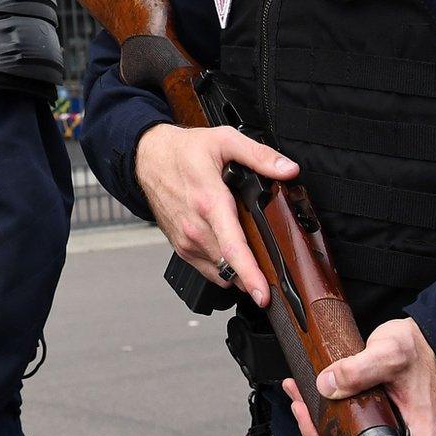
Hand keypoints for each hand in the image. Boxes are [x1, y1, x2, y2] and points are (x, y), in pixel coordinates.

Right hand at [133, 123, 298, 307]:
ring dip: (239, 271)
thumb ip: (259, 155)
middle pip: (231, 266)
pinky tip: (230, 250)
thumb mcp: (224, 141)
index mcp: (209, 203)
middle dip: (255, 272)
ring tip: (252, 256)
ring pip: (221, 272)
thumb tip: (288, 169)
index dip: (250, 274)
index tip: (263, 294)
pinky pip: (208, 270)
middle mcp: (195, 228)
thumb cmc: (183, 150)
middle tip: (274, 269)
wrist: (146, 158)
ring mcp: (186, 240)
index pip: (232, 247)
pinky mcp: (180, 247)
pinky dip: (223, 267)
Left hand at [279, 318, 435, 435]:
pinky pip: (352, 430)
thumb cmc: (417, 351)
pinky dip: (328, 417)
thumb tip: (328, 386)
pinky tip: (310, 400)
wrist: (422, 338)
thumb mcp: (388, 354)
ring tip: (300, 402)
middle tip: (303, 414)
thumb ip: (359, 370)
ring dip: (321, 427)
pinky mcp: (383, 424)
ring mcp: (395, 434)